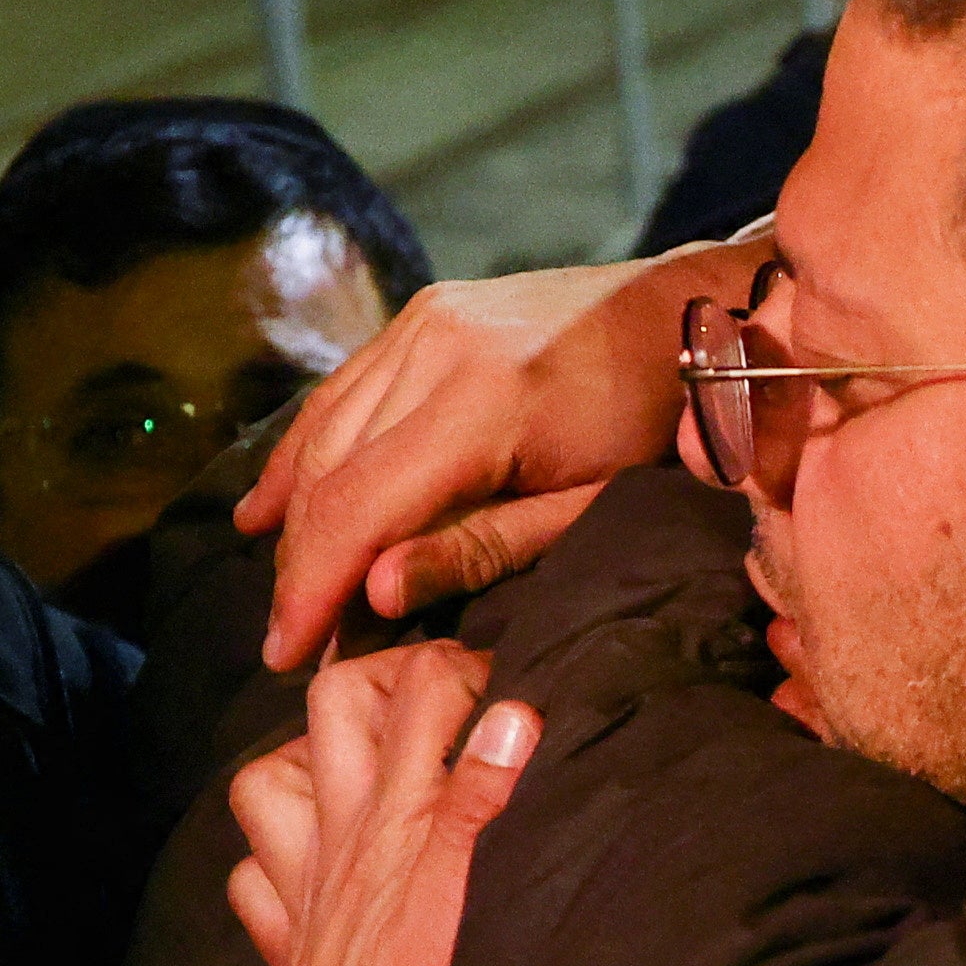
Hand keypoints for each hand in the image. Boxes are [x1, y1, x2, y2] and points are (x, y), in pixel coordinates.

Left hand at [218, 643, 537, 965]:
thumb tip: (518, 716)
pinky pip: (255, 879)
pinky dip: (276, 860)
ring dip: (312, 759)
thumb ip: (493, 810)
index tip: (520, 677)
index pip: (428, 691)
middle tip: (447, 692)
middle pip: (338, 704)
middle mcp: (345, 843)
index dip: (470, 662)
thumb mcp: (478, 912)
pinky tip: (315, 871)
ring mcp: (307, 895)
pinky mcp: (293, 952)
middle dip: (388, 675)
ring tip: (371, 768)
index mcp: (405, 824)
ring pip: (270, 780)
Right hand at [238, 240, 755, 668]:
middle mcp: (436, 346)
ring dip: (296, 518)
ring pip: (325, 432)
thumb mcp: (590, 507)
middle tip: (291, 643)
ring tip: (285, 594)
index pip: (359, 505)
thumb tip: (373, 593)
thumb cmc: (661, 427)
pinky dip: (303, 454)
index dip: (312, 585)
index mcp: (484, 400)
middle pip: (330, 472)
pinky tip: (268, 509)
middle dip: (303, 565)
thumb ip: (481, 548)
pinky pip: (342, 393)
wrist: (696, 313)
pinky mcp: (425, 314)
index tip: (286, 652)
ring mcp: (425, 321)